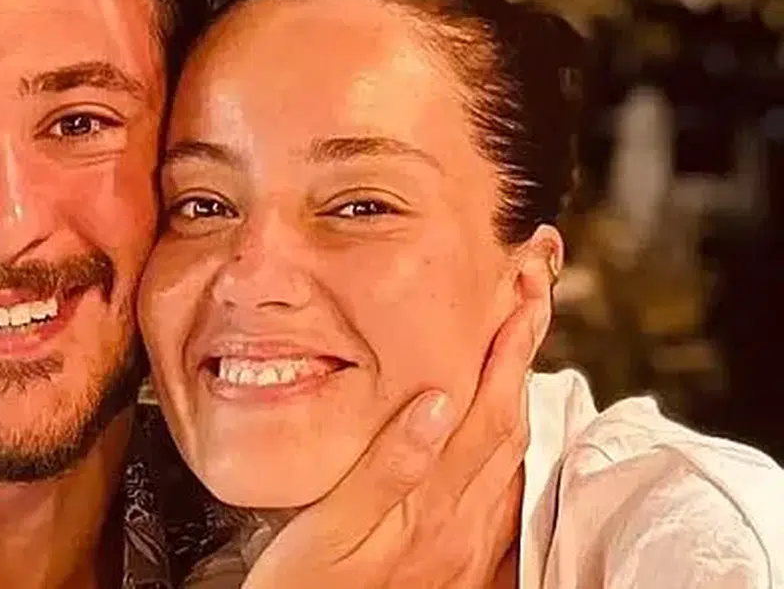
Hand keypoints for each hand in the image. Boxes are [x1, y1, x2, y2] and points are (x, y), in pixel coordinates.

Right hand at [242, 308, 535, 588]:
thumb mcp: (327, 530)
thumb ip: (387, 467)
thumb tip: (436, 399)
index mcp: (431, 506)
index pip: (487, 409)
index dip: (508, 349)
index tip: (522, 297)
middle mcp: (461, 526)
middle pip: (511, 425)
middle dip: (524, 357)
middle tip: (531, 301)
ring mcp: (464, 548)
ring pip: (512, 458)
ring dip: (521, 396)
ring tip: (517, 349)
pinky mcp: (459, 567)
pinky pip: (502, 495)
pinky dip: (509, 449)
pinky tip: (498, 438)